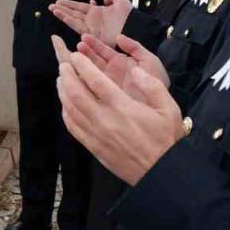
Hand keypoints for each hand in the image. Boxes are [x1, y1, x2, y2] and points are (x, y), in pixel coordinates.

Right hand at [52, 0, 134, 46]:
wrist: (133, 30)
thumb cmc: (129, 16)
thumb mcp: (120, 0)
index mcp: (98, 12)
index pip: (80, 7)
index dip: (70, 4)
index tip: (60, 1)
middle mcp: (92, 20)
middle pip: (73, 13)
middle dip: (62, 9)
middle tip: (51, 5)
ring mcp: (90, 27)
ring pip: (73, 18)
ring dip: (62, 14)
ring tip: (52, 8)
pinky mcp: (91, 33)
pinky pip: (77, 25)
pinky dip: (68, 20)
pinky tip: (61, 15)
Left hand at [52, 35, 182, 185]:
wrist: (162, 173)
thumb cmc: (167, 139)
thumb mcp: (169, 109)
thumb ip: (152, 86)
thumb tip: (135, 71)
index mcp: (123, 107)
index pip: (95, 81)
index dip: (82, 66)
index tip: (75, 56)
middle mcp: (105, 120)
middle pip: (76, 93)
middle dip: (67, 76)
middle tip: (64, 64)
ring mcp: (96, 135)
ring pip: (70, 110)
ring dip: (63, 92)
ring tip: (61, 80)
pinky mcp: (93, 147)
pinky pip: (73, 127)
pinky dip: (65, 113)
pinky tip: (65, 105)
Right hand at [69, 33, 169, 98]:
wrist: (158, 104)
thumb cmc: (155, 80)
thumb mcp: (149, 60)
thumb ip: (135, 47)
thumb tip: (118, 37)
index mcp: (119, 62)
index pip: (103, 51)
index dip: (93, 44)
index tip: (84, 38)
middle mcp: (110, 72)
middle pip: (93, 60)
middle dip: (84, 52)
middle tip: (77, 47)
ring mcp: (105, 83)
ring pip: (89, 72)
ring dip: (81, 65)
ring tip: (73, 57)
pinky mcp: (103, 95)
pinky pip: (89, 86)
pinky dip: (82, 81)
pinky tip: (74, 75)